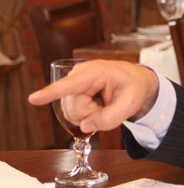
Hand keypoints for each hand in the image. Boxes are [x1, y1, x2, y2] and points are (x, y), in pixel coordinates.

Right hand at [28, 60, 158, 132]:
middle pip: (74, 109)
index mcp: (97, 72)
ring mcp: (73, 82)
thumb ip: (110, 118)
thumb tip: (85, 126)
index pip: (71, 84)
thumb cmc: (134, 88)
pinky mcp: (71, 91)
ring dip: (89, 114)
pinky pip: (72, 113)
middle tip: (108, 105)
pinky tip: (96, 104)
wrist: (135, 82)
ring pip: (72, 113)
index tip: (33, 98)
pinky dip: (86, 114)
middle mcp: (80, 75)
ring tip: (103, 102)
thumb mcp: (130, 105)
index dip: (51, 93)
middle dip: (92, 114)